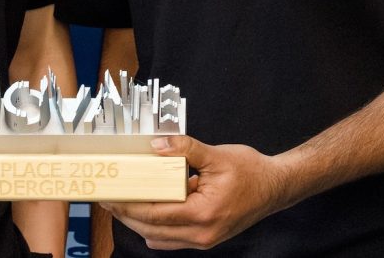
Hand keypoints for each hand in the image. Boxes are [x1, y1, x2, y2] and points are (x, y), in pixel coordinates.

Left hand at [100, 136, 287, 250]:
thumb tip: (157, 145)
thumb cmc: (251, 172)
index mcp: (202, 214)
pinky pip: (173, 238)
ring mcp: (204, 239)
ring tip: (121, 204)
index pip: (153, 214)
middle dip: (126, 215)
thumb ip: (184, 149)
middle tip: (107, 199)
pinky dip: (155, 227)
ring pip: (160, 237)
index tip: (110, 195)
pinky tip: (145, 212)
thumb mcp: (216, 155)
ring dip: (139, 222)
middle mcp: (202, 233)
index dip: (127, 205)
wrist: (276, 187)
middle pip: (152, 229)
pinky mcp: (206, 237)